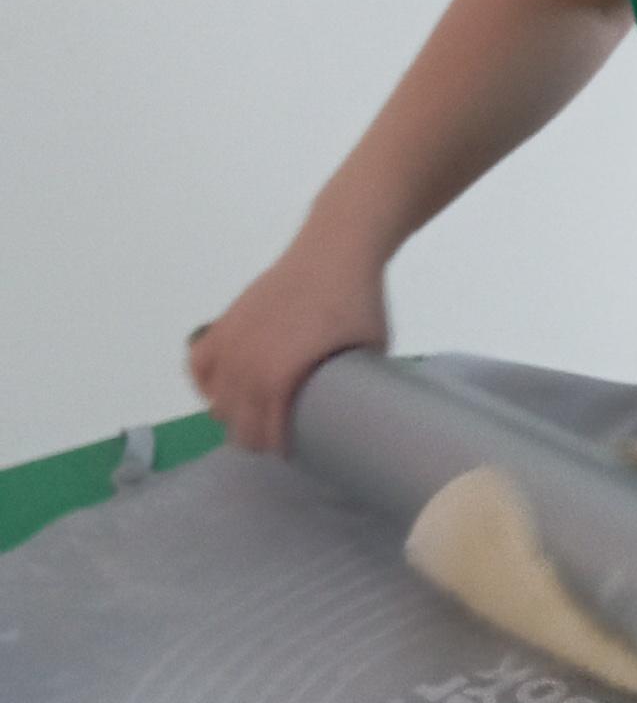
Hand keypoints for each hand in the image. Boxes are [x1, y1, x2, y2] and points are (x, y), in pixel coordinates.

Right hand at [186, 230, 388, 449]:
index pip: (265, 429)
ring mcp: (232, 339)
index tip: (290, 452)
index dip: (275, 446)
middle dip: (252, 435)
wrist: (334, 250)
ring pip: (215, 395)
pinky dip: (206, 379)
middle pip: (236, 419)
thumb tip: (362, 408)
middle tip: (273, 440)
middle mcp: (247, 360)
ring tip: (250, 416)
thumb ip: (356, 382)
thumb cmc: (358, 301)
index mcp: (279, 375)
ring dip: (229, 411)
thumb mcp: (370, 352)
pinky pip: (199, 361)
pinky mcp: (226, 320)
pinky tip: (221, 387)